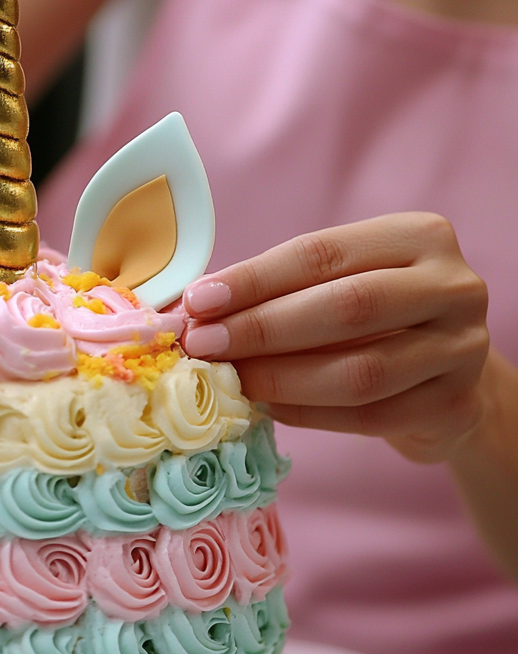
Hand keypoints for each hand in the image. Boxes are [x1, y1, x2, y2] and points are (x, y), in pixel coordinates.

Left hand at [180, 213, 490, 463]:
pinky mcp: (456, 406)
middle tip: (203, 345)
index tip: (197, 301)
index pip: (322, 254)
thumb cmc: (370, 320)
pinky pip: (368, 417)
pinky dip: (308, 414)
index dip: (254, 279)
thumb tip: (192, 310)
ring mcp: (462, 349)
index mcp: (417, 237)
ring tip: (230, 381)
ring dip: (281, 378)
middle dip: (261, 329)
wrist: (444, 374)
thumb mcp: (333, 286)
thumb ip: (275, 292)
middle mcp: (453, 286)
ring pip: (360, 371)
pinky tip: (269, 408)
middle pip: (346, 307)